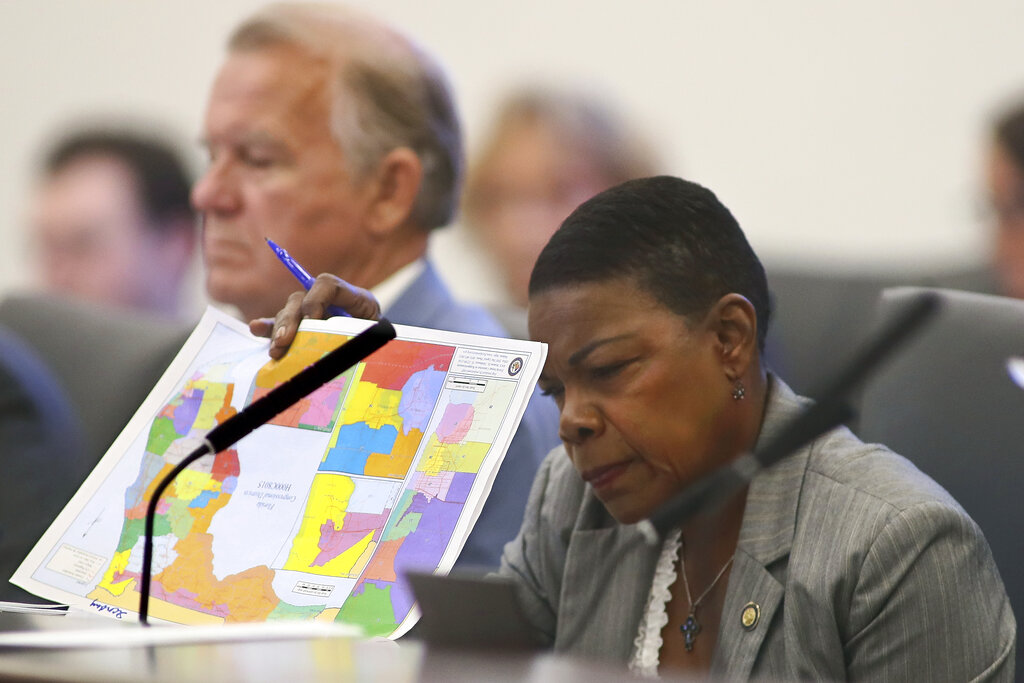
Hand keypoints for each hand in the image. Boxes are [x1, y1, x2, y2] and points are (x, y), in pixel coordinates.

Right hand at [249, 273, 381, 358]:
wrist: (387, 357)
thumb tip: (341, 344)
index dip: (316, 299)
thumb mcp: (378, 340)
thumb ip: (361, 338)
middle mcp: (332, 303)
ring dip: (279, 329)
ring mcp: (316, 315)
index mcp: (355, 299)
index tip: (312, 321)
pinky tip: (257, 328)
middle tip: (283, 341)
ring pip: (289, 312)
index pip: (328, 285)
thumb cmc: (385, 348)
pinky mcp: (305, 330)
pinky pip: (282, 326)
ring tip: (276, 350)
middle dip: (290, 320)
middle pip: (301, 299)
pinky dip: (269, 328)